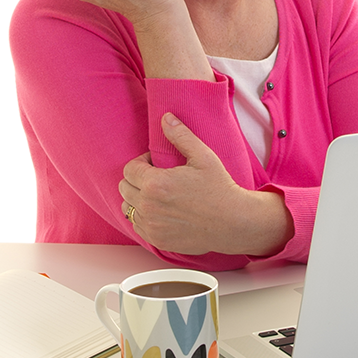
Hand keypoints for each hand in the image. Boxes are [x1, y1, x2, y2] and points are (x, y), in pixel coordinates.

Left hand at [119, 113, 292, 255]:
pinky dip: (143, 217)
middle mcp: (149, 206)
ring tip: (158, 195)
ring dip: (137, 199)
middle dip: (137, 179)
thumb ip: (181, 136)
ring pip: (127, 207)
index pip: (129, 169)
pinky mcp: (157, 239)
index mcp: (156, 184)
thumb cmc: (219, 188)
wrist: (233, 222)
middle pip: (124, 187)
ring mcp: (151, 226)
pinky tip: (162, 211)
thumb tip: (166, 118)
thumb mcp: (203, 157)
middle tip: (158, 178)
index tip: (156, 164)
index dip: (141, 163)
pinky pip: (136, 226)